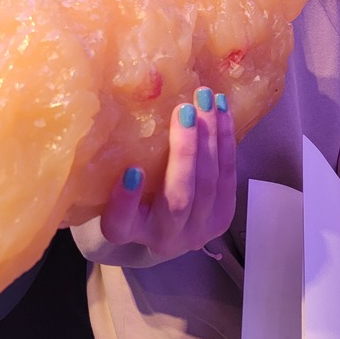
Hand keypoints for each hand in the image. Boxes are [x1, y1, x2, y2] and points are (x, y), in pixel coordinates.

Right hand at [99, 87, 236, 260]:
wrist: (161, 226)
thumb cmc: (130, 193)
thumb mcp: (111, 184)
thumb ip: (113, 162)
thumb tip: (119, 105)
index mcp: (126, 231)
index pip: (119, 223)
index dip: (126, 201)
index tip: (133, 170)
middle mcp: (161, 238)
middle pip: (177, 199)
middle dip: (185, 152)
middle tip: (184, 111)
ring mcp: (196, 230)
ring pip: (208, 185)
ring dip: (210, 137)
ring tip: (206, 100)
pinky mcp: (222, 217)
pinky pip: (228, 176)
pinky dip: (225, 140)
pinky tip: (221, 110)